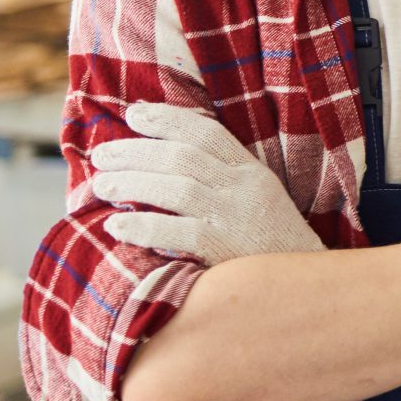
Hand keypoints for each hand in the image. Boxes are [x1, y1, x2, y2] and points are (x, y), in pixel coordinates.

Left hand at [89, 102, 323, 262]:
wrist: (299, 286)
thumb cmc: (267, 244)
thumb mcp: (256, 198)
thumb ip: (221, 177)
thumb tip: (164, 158)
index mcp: (251, 171)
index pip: (206, 132)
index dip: (167, 119)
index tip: (133, 115)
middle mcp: (244, 188)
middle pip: (182, 156)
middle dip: (136, 151)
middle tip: (101, 155)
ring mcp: (235, 218)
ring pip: (177, 189)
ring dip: (132, 183)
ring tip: (101, 185)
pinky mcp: (225, 251)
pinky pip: (178, 233)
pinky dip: (143, 228)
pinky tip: (116, 227)